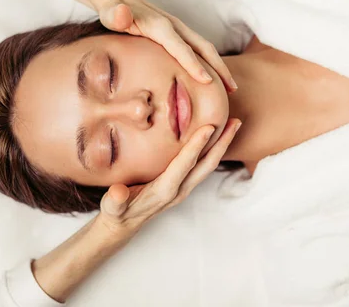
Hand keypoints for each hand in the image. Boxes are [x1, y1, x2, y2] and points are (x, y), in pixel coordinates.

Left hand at [94, 0, 237, 91]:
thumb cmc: (111, 9)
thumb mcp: (109, 12)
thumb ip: (114, 15)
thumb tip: (121, 13)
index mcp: (161, 26)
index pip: (181, 48)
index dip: (194, 65)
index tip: (208, 83)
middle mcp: (174, 26)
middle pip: (203, 48)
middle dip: (219, 68)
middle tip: (232, 90)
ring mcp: (178, 30)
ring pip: (204, 49)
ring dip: (219, 67)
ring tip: (230, 89)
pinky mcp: (177, 34)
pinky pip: (198, 49)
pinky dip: (209, 63)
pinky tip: (211, 79)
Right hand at [98, 119, 241, 234]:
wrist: (123, 225)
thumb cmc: (117, 212)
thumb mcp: (112, 208)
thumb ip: (115, 201)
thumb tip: (118, 193)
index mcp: (164, 191)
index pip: (184, 165)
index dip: (197, 146)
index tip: (209, 127)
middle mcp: (179, 189)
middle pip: (206, 164)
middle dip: (222, 144)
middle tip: (236, 122)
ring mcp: (184, 187)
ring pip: (208, 164)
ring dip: (222, 145)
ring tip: (234, 124)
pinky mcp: (183, 183)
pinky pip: (202, 164)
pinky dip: (212, 149)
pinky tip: (216, 135)